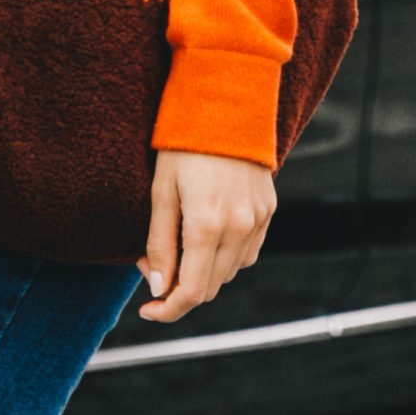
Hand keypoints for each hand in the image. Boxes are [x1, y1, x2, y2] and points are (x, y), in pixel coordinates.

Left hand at [140, 151, 274, 323]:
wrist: (227, 105)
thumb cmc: (184, 145)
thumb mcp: (161, 192)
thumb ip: (159, 244)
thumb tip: (157, 286)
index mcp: (207, 225)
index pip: (191, 291)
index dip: (167, 309)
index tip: (148, 309)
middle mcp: (239, 228)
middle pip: (211, 288)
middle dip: (180, 290)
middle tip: (154, 269)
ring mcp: (258, 220)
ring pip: (229, 273)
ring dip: (203, 273)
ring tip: (178, 248)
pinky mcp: (268, 211)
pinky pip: (247, 253)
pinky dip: (224, 258)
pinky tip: (205, 240)